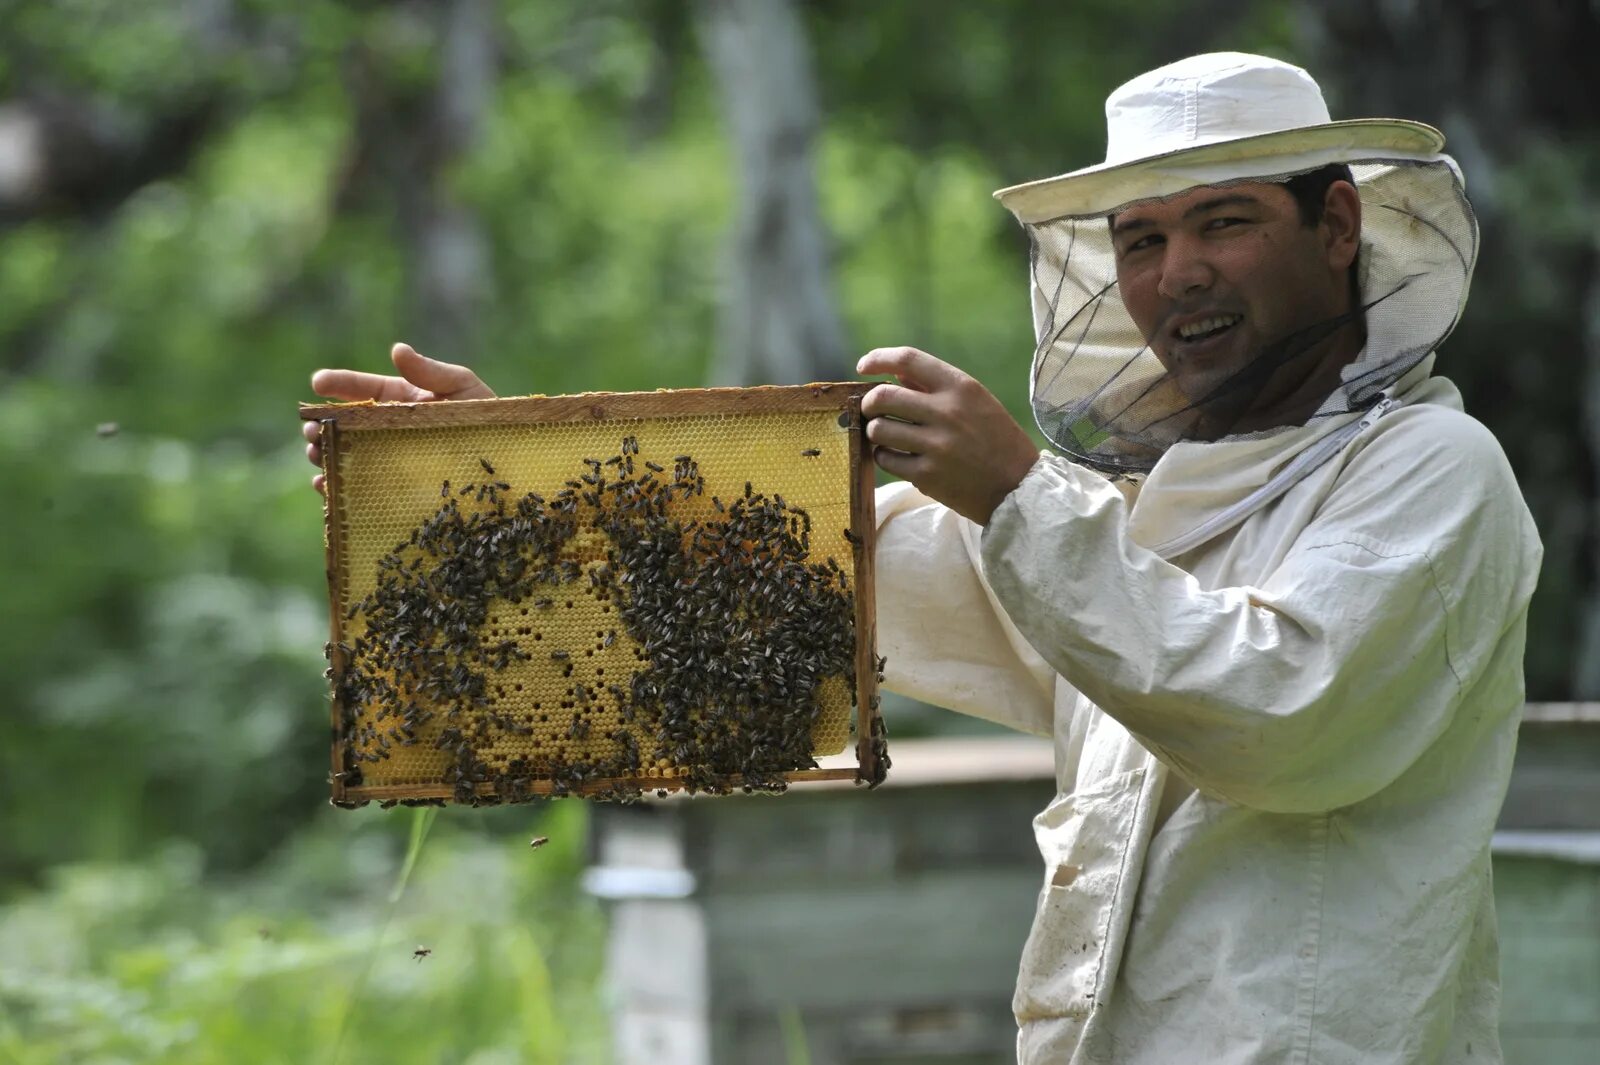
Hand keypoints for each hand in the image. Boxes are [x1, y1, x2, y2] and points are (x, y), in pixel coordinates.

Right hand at [302, 343, 495, 491]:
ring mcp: (388, 458)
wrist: (509, 462)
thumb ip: (431, 371)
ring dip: (324, 454)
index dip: (338, 384)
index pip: (362, 388)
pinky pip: (357, 488)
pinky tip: (327, 486)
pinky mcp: (393, 488)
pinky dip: (337, 487)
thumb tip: (397, 349)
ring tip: (317, 455)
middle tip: (312, 430)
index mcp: (401, 400)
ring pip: (345, 455)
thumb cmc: (488, 418)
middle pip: (344, 425)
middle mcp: (388, 429)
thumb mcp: (463, 389)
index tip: (317, 382)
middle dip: (321, 425)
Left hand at [858, 346, 1039, 525]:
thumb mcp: (977, 403)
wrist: (1018, 488)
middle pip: (882, 396)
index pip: (908, 359)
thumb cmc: (997, 440)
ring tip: (888, 436)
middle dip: (869, 403)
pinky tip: (898, 457)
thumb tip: (896, 374)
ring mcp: (936, 446)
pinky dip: (885, 456)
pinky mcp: (927, 476)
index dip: (878, 358)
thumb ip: (936, 387)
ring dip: (876, 431)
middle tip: (872, 410)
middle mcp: (947, 413)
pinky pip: (886, 459)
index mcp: (962, 387)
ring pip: (878, 429)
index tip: (863, 367)